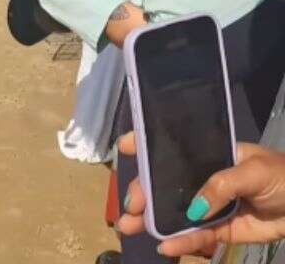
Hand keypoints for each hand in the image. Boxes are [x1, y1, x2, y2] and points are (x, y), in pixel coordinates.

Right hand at [117, 133, 284, 257]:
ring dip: (151, 221)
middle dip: (143, 194)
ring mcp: (210, 206)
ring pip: (174, 213)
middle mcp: (203, 179)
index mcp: (209, 155)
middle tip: (128, 207)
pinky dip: (180, 243)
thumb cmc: (282, 177)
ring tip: (128, 228)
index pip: (173, 147)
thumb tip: (192, 209)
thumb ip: (220, 185)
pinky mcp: (221, 230)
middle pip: (166, 185)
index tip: (124, 149)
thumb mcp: (253, 171)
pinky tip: (164, 247)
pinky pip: (196, 237)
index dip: (147, 145)